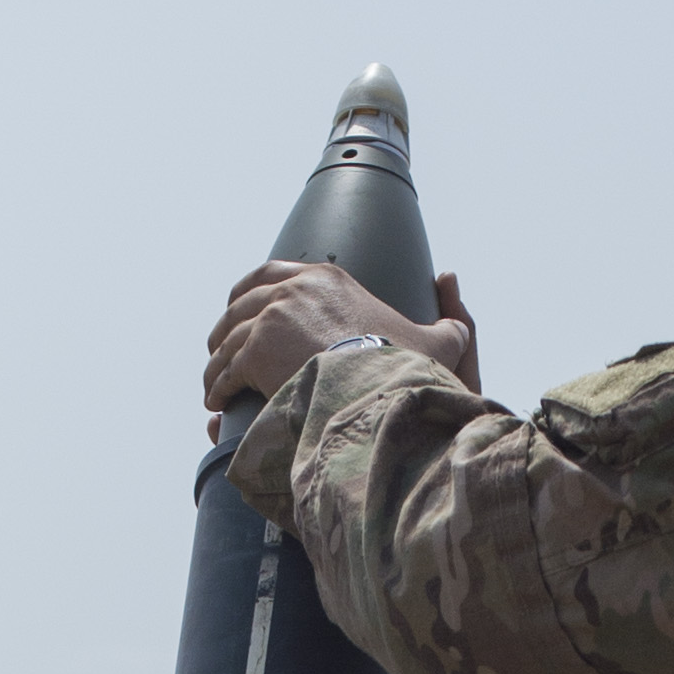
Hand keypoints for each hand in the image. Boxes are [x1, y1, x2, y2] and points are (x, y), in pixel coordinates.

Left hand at [204, 259, 478, 416]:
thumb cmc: (407, 369)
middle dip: (228, 326)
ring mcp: (270, 316)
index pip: (273, 272)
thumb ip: (450, 327)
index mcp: (327, 278)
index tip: (245, 313)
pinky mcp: (256, 349)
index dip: (253, 293)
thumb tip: (458, 318)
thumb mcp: (438, 340)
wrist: (380, 387)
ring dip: (218, 361)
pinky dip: (218, 386)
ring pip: (228, 337)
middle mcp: (294, 288)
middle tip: (223, 350)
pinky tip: (217, 401)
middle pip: (242, 300)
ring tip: (215, 384)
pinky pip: (225, 369)